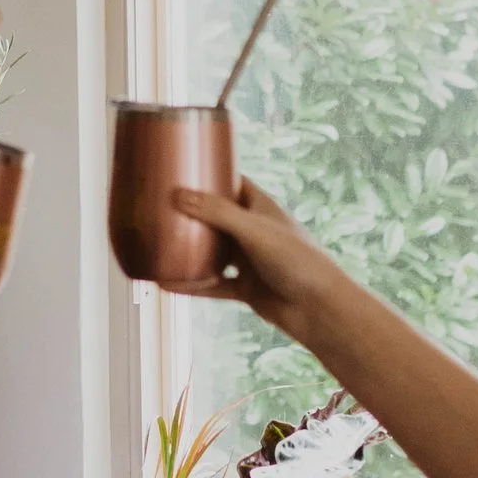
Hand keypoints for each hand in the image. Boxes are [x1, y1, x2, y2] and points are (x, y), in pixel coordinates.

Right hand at [174, 175, 333, 325]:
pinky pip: (212, 285)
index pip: (233, 182)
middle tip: (159, 206)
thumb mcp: (254, 230)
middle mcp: (254, 231)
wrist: (318, 309)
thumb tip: (178, 195)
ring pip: (213, 252)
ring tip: (158, 241)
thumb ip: (217, 213)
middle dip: (192, 213)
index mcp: (261, 208)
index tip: (182, 168)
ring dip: (190, 249)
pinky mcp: (246, 288)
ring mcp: (249, 261)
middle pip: (217, 217)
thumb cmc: (296, 260)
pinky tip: (167, 283)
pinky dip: (192, 285)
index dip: (211, 174)